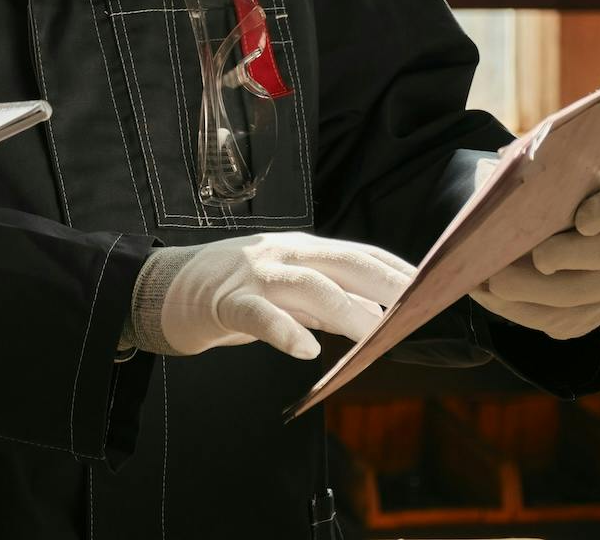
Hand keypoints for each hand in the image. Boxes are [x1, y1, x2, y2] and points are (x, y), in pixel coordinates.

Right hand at [127, 233, 415, 361]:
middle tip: (421, 306)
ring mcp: (253, 275)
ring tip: (374, 334)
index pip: (360, 255)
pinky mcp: (223, 301)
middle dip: (385, 282)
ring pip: (307, 285)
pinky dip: (283, 330)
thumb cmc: (232, 291)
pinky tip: (304, 349)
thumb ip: (327, 301)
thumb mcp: (286, 290)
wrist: (163, 287)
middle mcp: (283, 255)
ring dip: (345, 309)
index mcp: (302, 251)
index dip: (398, 270)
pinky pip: (257, 315)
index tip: (436, 286)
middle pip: (343, 262)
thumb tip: (376, 318)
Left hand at [472, 179, 599, 339]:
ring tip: (493, 281)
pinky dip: (519, 310)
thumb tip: (501, 188)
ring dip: (532, 291)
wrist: (546, 237)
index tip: (581, 221)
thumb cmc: (540, 201)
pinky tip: (487, 295)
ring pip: (579, 296)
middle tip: (533, 256)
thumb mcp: (539, 184)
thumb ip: (529, 183)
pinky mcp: (590, 315)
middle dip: (563, 256)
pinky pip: (559, 321)